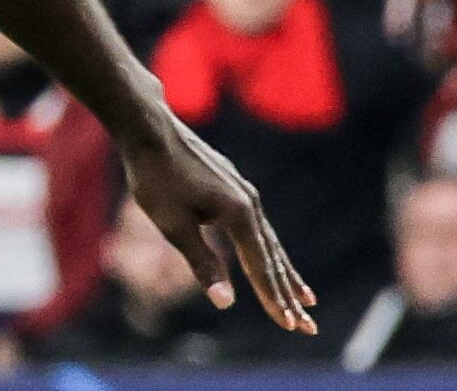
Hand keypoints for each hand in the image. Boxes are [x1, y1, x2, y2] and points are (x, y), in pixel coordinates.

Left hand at [121, 112, 317, 333]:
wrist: (147, 128)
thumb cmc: (156, 178)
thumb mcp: (174, 227)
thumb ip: (203, 264)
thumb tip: (226, 302)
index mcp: (239, 214)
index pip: (261, 268)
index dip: (274, 300)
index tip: (292, 327)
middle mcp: (249, 202)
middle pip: (273, 257)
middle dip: (289, 294)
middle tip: (308, 327)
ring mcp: (243, 191)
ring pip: (268, 240)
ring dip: (284, 272)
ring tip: (305, 296)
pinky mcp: (232, 184)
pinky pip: (256, 224)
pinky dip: (267, 247)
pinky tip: (268, 254)